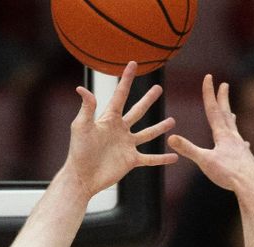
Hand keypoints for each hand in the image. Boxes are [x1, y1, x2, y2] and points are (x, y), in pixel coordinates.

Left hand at [65, 61, 177, 196]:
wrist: (82, 177)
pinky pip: (150, 158)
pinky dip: (162, 158)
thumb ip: (87, 108)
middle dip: (147, 99)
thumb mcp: (81, 126)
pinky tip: (175, 156)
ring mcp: (127, 145)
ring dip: (160, 128)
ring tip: (172, 121)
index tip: (132, 64)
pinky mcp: (131, 161)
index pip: (120, 95)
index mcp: (109, 119)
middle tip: (158, 88)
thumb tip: (82, 88)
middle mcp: (120, 130)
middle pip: (137, 111)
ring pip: (147, 134)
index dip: (126, 79)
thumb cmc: (78, 151)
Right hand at [167, 75, 253, 196]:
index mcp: (222, 135)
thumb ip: (188, 149)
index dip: (209, 93)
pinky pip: (241, 145)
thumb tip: (170, 138)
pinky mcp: (245, 158)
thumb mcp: (205, 161)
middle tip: (224, 85)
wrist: (251, 185)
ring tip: (233, 112)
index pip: (213, 110)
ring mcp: (241, 147)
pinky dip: (240, 141)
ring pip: (234, 128)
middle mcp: (233, 137)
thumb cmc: (228, 173)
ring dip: (231, 118)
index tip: (209, 77)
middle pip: (226, 114)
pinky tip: (244, 144)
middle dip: (223, 99)